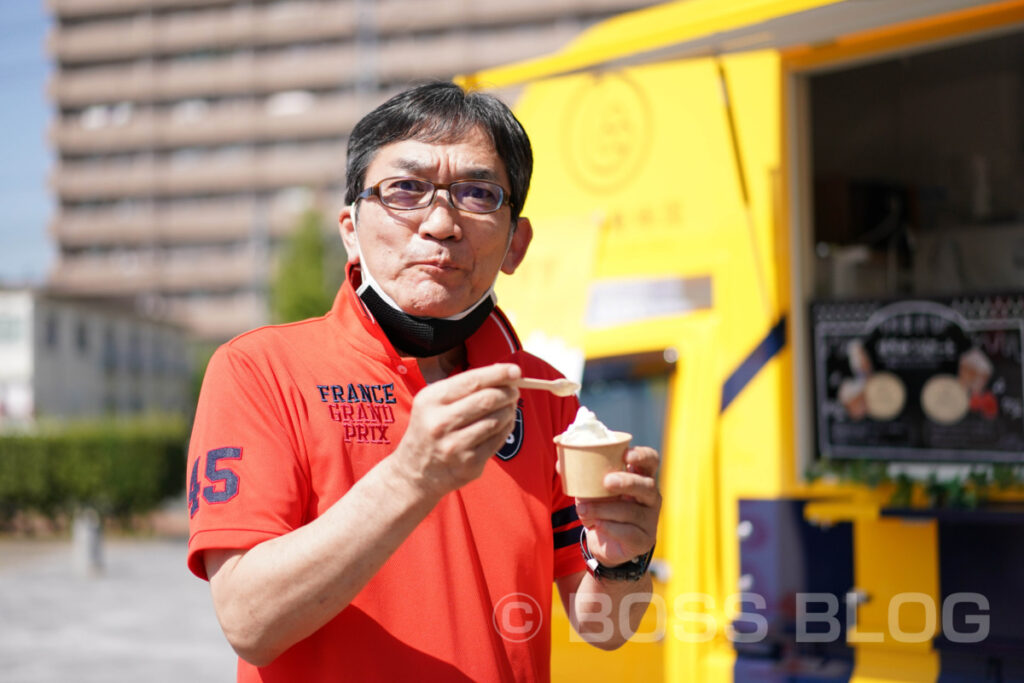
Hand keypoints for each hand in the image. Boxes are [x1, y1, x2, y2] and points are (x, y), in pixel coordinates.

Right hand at [391, 363, 520, 498]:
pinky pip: (498, 440)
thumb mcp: (434, 402)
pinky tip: (503, 425)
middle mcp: (441, 422)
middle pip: (488, 400)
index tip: (515, 370)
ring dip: (509, 411)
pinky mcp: (469, 464)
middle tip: (514, 391)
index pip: (472, 381)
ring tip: (508, 408)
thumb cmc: (430, 429)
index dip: (498, 374)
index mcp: (431, 400)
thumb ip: (465, 386)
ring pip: (496, 420)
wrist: (414, 473)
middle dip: (508, 393)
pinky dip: (506, 428)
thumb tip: (504, 373)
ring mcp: (455, 445)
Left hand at [574, 447, 660, 566]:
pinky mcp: (644, 540)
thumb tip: (560, 464)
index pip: (651, 460)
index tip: (626, 454)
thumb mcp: (590, 490)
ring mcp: (650, 520)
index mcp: (640, 477)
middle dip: (627, 482)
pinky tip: (597, 525)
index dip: (642, 456)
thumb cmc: (600, 508)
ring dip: (605, 509)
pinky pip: (629, 533)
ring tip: (583, 509)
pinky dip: (610, 528)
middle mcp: (650, 497)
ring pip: (632, 511)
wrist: (603, 544)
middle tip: (606, 481)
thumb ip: (579, 476)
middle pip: (647, 486)